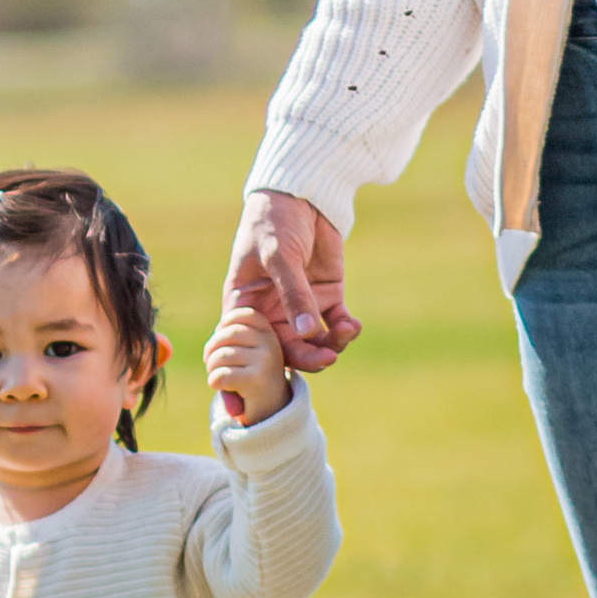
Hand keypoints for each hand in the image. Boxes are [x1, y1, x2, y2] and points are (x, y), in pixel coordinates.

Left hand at [201, 304, 291, 429]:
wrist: (271, 414)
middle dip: (211, 350)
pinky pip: (220, 375)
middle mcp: (270, 344)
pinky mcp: (256, 381)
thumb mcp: (247, 351)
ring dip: (212, 369)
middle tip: (214, 365)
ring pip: (221, 356)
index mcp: (268, 332)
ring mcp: (265, 362)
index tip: (222, 345)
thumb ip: (234, 336)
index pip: (239, 315)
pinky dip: (214, 382)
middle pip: (226, 335)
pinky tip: (224, 389)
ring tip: (221, 378)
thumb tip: (219, 330)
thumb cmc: (252, 378)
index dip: (222, 328)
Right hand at [224, 188, 360, 378]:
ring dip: (330, 345)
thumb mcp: (279, 255)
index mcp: (245, 306)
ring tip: (346, 333)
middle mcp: (271, 313)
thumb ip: (293, 293)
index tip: (247, 405)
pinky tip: (352, 325)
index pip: (244, 349)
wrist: (303, 192)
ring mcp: (300, 307)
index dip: (244, 377)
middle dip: (307, 359)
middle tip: (327, 358)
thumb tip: (306, 333)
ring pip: (314, 342)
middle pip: (286, 351)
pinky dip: (345, 330)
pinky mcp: (326, 297)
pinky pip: (335, 325)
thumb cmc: (274, 220)